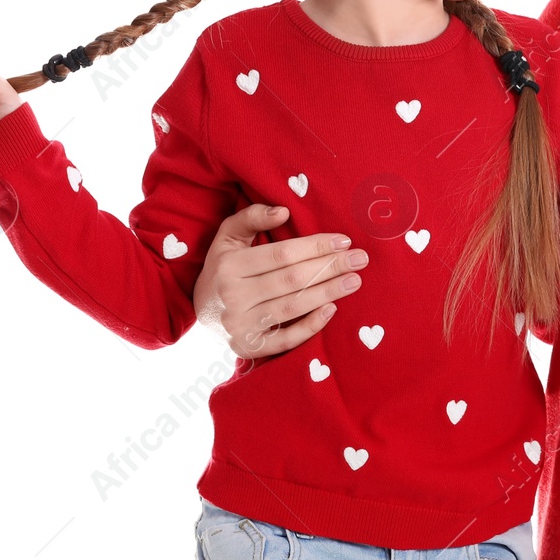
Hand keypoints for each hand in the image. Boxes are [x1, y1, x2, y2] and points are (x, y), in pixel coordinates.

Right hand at [193, 204, 367, 359]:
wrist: (200, 310)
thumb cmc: (223, 266)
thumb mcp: (228, 236)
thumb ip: (252, 217)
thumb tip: (283, 211)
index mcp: (230, 266)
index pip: (282, 254)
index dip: (315, 246)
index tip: (344, 240)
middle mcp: (233, 296)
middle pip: (292, 280)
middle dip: (330, 267)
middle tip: (360, 260)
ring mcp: (240, 326)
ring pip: (293, 307)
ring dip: (328, 293)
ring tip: (354, 281)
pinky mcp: (249, 348)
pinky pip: (286, 340)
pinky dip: (310, 326)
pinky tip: (332, 310)